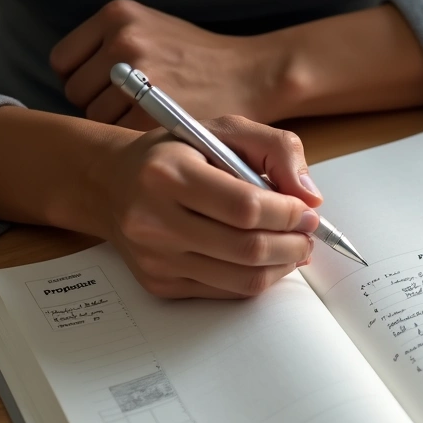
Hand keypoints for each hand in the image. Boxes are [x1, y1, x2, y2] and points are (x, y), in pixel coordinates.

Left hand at [49, 0, 280, 129]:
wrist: (252, 75)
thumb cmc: (203, 61)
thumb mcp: (154, 29)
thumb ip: (112, 44)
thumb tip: (74, 76)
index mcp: (118, 16)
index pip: (64, 61)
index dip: (84, 81)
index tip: (107, 92)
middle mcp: (122, 39)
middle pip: (75, 91)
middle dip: (98, 104)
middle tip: (130, 110)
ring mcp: (136, 75)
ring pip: (93, 115)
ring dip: (114, 124)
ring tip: (145, 121)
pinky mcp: (149, 110)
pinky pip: (115, 133)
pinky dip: (131, 138)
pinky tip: (153, 132)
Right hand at [87, 115, 323, 298]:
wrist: (113, 184)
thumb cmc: (175, 154)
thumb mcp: (224, 131)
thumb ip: (276, 149)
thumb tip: (309, 195)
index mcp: (167, 173)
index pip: (245, 207)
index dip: (288, 214)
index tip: (308, 211)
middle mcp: (154, 220)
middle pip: (247, 248)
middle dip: (293, 243)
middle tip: (309, 233)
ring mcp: (154, 258)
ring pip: (242, 278)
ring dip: (282, 265)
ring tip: (294, 246)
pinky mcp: (159, 283)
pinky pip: (226, 292)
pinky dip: (257, 278)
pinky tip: (265, 258)